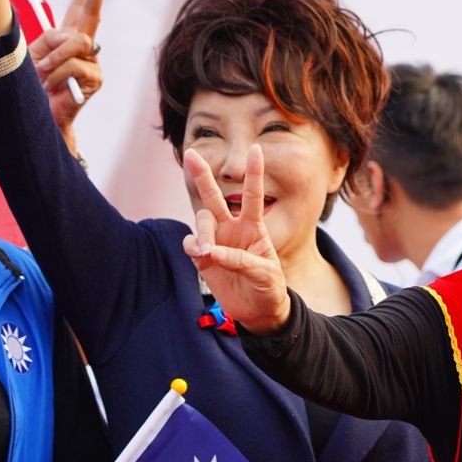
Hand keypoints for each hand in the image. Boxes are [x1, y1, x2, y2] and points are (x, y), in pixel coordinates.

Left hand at [31, 0, 108, 133]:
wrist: (37, 118)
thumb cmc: (32, 87)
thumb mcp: (34, 56)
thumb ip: (51, 41)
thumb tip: (71, 38)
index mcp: (66, 39)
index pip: (79, 9)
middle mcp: (83, 48)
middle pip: (91, 15)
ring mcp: (92, 63)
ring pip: (78, 43)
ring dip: (54, 57)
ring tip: (42, 73)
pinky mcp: (95, 79)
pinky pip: (75, 66)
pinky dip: (58, 74)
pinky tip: (51, 86)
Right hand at [181, 145, 291, 333]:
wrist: (259, 311)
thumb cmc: (269, 288)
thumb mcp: (266, 274)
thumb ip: (241, 261)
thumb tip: (212, 252)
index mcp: (254, 227)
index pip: (253, 194)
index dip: (254, 173)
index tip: (256, 149)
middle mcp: (232, 228)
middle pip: (214, 197)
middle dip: (202, 176)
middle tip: (191, 154)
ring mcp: (216, 241)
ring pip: (201, 221)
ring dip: (203, 232)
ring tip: (207, 250)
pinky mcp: (202, 258)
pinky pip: (191, 243)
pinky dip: (193, 245)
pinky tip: (201, 253)